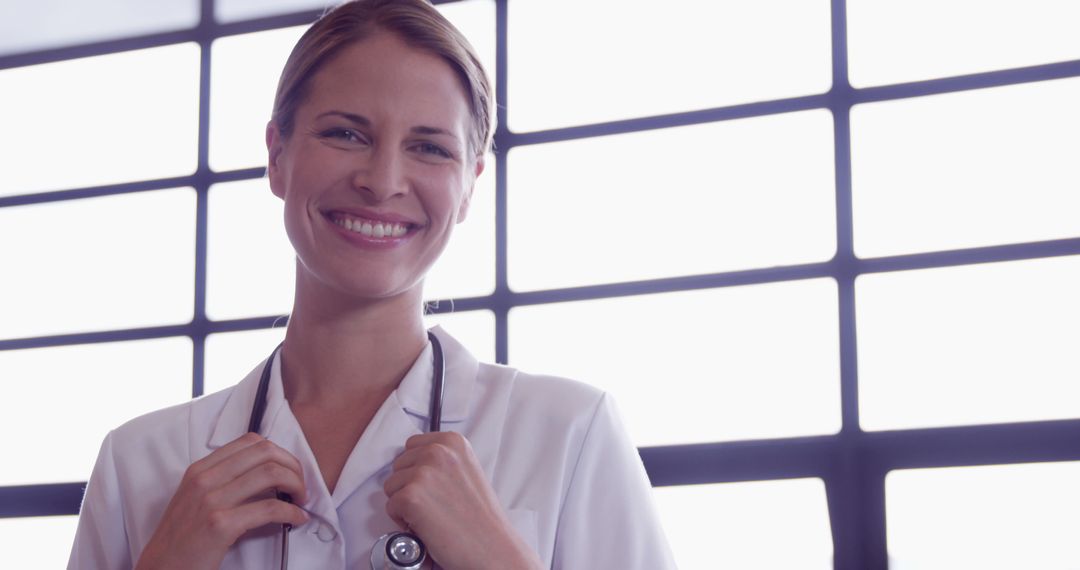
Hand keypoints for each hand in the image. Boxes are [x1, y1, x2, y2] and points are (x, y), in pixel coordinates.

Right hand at [135, 433, 308, 569]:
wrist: (159, 569)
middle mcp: (204, 478)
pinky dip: (291, 512)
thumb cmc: (182, 539)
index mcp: (200, 469)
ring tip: (301, 501)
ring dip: (297, 486)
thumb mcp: (195, 499)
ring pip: (271, 473)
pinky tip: (296, 519)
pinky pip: (270, 508)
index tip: (289, 470)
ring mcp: (211, 500)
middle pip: (265, 452)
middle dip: (293, 466)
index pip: (250, 441)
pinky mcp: (220, 525)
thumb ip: (223, 481)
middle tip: (300, 486)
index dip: (279, 453)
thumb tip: (266, 474)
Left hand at [384, 432, 542, 569]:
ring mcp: (424, 472)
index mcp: (453, 442)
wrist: (491, 547)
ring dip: (405, 502)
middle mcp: (438, 451)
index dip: (417, 469)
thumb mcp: (467, 470)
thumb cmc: (480, 517)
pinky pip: (390, 506)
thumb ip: (442, 461)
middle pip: (399, 464)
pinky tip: (425, 525)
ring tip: (431, 515)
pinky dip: (402, 520)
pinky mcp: (411, 496)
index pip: (412, 445)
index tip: (432, 486)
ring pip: (391, 485)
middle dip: (409, 485)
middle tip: (433, 504)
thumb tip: (414, 463)